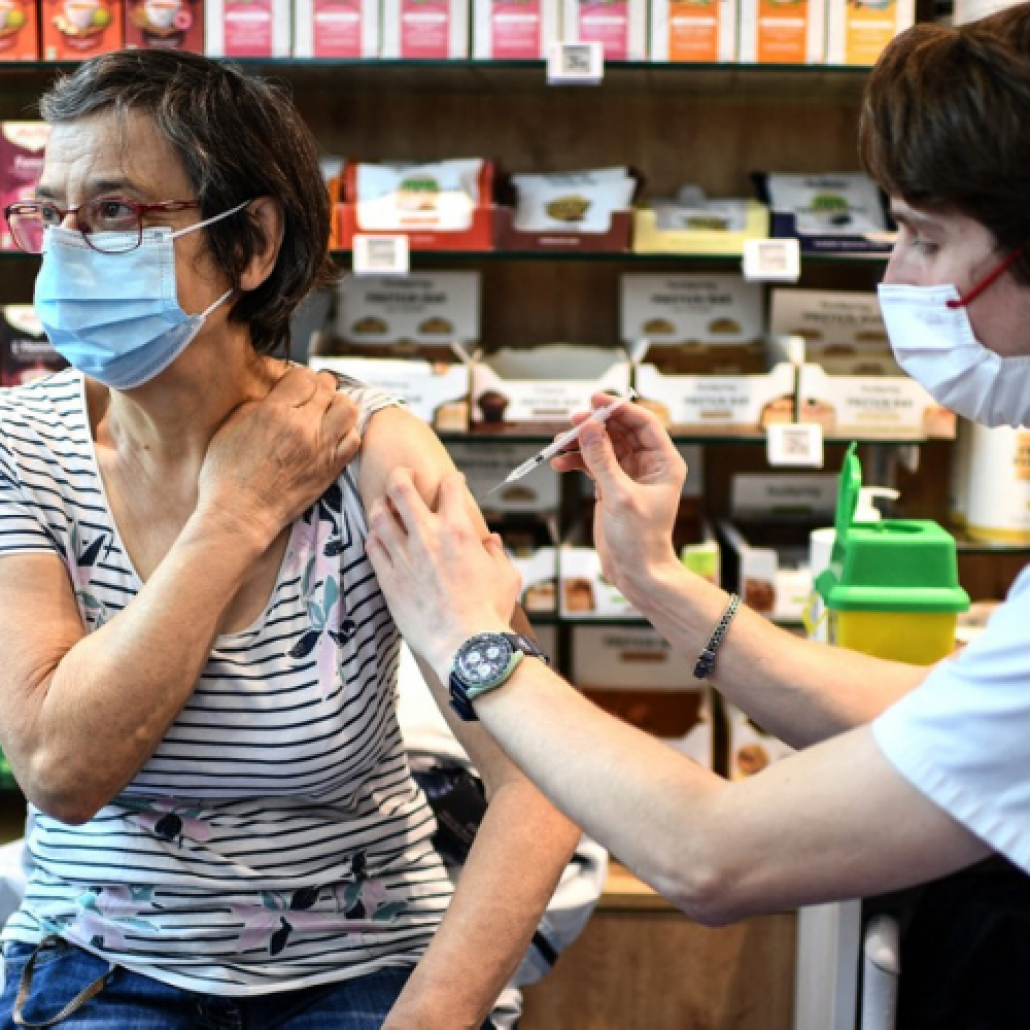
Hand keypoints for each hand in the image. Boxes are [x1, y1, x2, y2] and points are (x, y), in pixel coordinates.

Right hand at [197, 366, 359, 546]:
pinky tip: (334, 434)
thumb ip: (258, 405)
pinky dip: (348, 431)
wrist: (241, 515)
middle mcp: (303, 428)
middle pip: (327, 388)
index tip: (296, 383)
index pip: (303, 376)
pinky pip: (353, 440)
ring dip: (339, 405)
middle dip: (321, 385)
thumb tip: (278, 394)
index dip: (301, 376)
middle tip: (314, 392)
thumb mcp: (231, 428)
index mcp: (274, 413)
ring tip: (327, 411)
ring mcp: (321, 449)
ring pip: (348, 410)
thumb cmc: (226, 474)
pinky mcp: (331, 469)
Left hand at [366, 469, 519, 677]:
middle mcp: (427, 536)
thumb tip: (491, 541)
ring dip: (382, 505)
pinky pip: (372, 547)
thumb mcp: (506, 576)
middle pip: (401, 488)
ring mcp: (404, 556)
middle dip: (401, 475)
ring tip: (386, 506)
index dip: (452, 480)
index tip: (451, 484)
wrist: (466, 646)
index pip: (450, 486)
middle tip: (404, 476)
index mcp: (459, 530)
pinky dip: (375, 537)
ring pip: (379, 515)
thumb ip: (497, 553)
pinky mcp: (389, 579)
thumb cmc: (490, 612)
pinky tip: (380, 539)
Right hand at [551, 393, 684, 597]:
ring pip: (602, 446)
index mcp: (664, 462)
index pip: (643, 423)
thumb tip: (588, 427)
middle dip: (594, 425)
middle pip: (619, 431)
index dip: (619, 409)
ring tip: (558, 446)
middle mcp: (648, 464)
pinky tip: (560, 463)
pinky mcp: (611, 486)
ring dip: (580, 444)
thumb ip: (601, 460)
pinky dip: (576, 461)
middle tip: (571, 423)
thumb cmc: (640, 539)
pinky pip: (592, 464)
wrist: (637, 572)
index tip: (595, 401)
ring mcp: (628, 475)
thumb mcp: (619, 496)